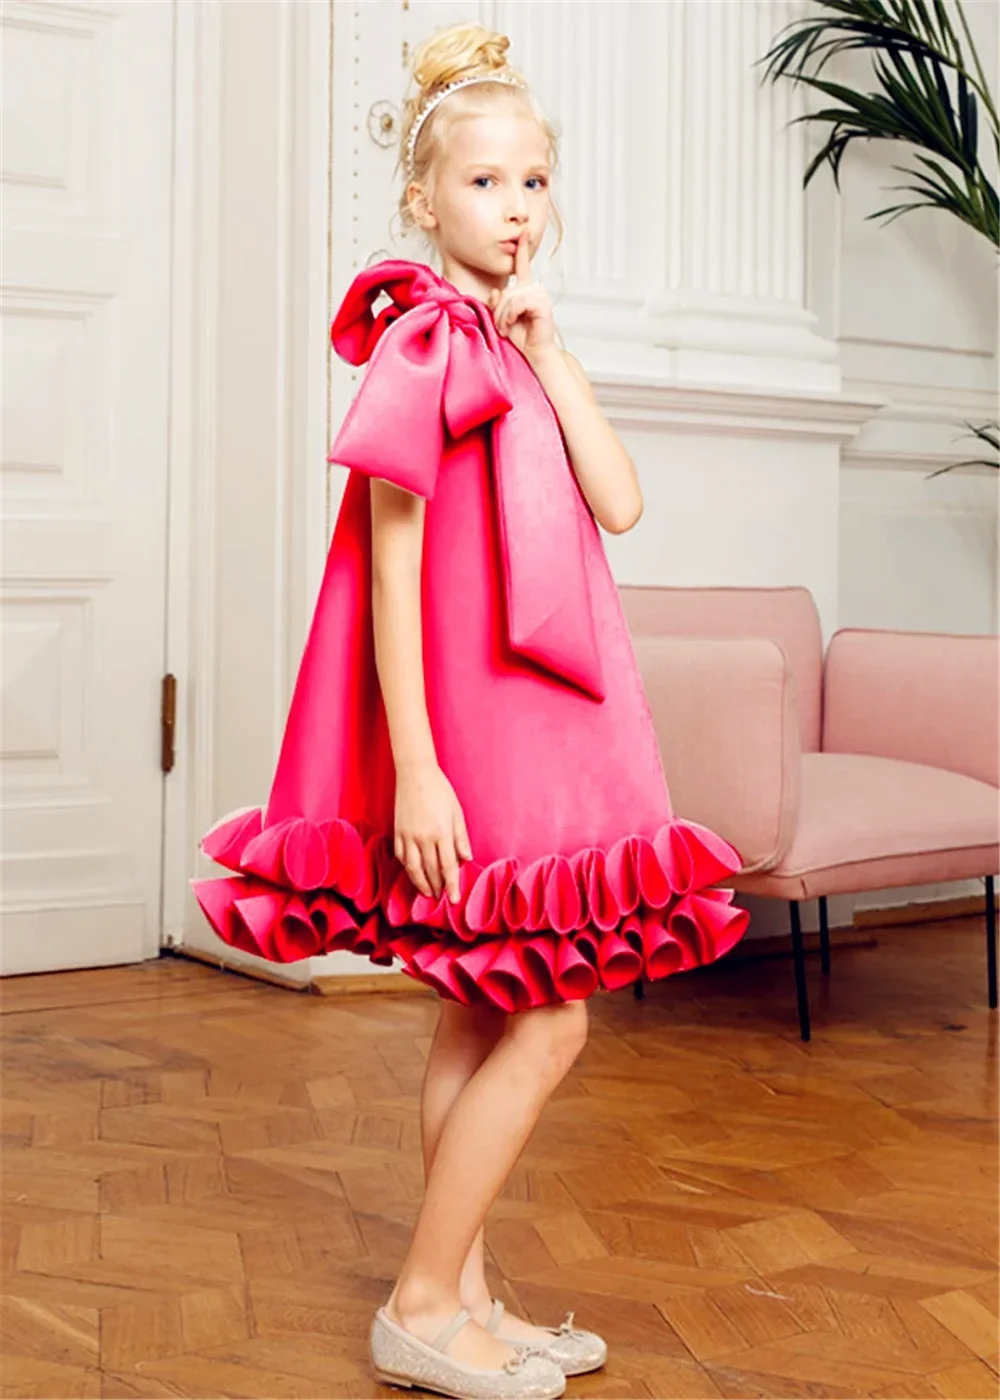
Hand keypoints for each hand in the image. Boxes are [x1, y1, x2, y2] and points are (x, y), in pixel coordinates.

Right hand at [393, 760, 472, 903]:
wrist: (415, 774)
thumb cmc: (440, 791)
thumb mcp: (457, 812)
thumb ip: (461, 837)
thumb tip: (466, 859)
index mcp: (442, 833)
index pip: (448, 866)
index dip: (452, 885)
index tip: (454, 899)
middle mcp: (424, 838)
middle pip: (431, 870)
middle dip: (437, 887)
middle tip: (441, 898)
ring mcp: (408, 836)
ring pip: (413, 868)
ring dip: (421, 883)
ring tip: (427, 893)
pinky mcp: (397, 832)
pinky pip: (401, 856)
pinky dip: (407, 868)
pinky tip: (413, 873)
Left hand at [488, 234, 556, 362]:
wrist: (536, 353)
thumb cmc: (522, 338)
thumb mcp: (503, 318)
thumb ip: (498, 303)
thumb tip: (495, 292)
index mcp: (526, 291)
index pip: (523, 267)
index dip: (522, 251)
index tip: (522, 234)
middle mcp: (534, 290)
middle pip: (507, 289)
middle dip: (499, 310)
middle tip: (502, 326)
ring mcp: (540, 296)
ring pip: (510, 297)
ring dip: (504, 315)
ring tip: (506, 327)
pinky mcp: (542, 304)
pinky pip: (517, 304)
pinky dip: (511, 316)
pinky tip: (513, 325)